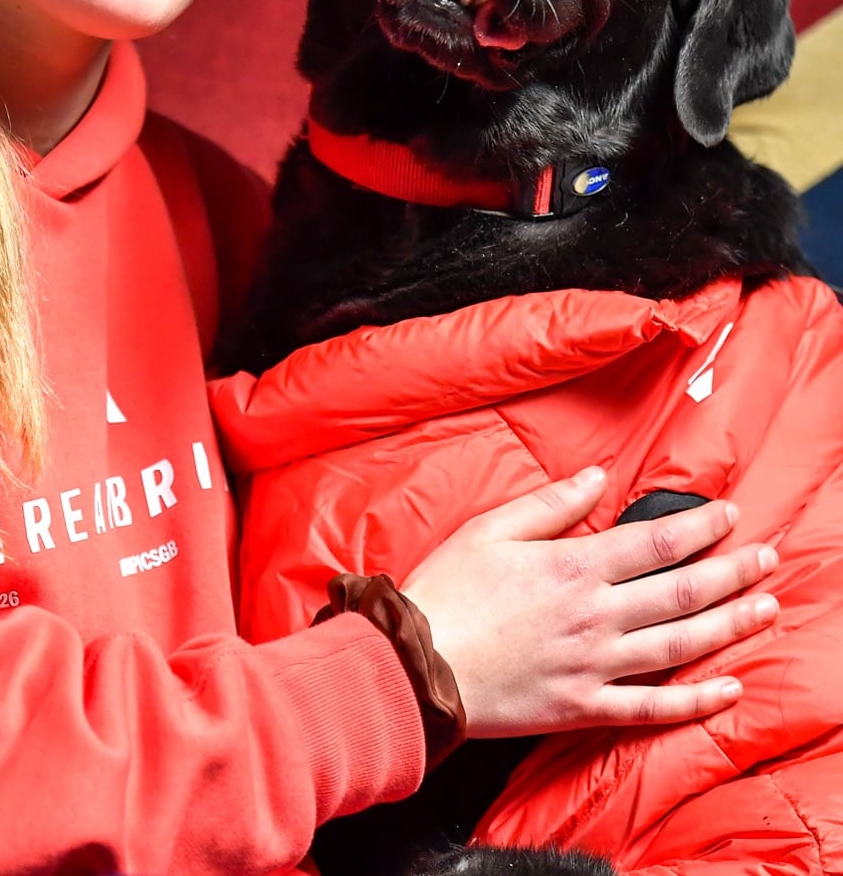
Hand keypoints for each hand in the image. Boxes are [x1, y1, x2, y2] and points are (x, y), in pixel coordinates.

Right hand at [401, 466, 778, 737]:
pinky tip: (728, 688)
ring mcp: (594, 665)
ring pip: (678, 645)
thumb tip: (597, 479)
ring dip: (729, 626)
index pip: (657, 543)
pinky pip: (651, 707)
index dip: (702, 527)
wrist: (416, 664)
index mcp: (573, 566)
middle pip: (681, 591)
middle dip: (732, 572)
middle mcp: (595, 615)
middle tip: (769, 558)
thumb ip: (550, 505)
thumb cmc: (447, 591)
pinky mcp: (583, 707)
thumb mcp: (490, 529)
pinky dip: (695, 701)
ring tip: (766, 609)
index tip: (731, 514)